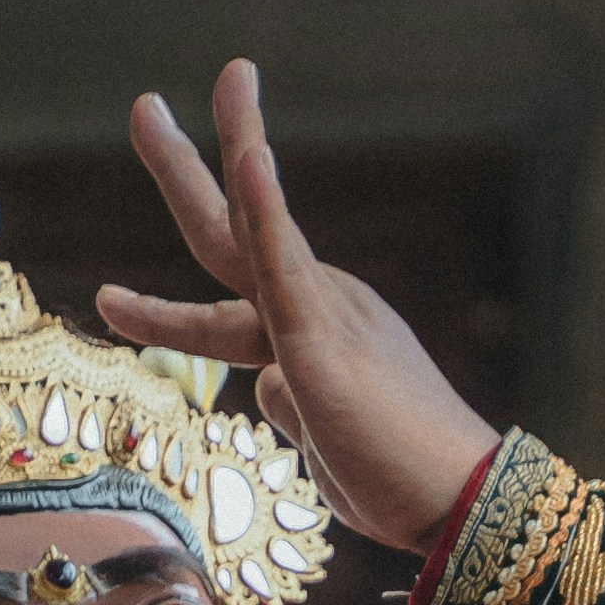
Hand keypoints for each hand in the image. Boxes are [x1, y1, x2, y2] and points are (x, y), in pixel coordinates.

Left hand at [97, 62, 499, 552]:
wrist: (459, 499)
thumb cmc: (398, 479)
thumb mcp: (323, 440)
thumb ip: (289, 403)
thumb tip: (264, 385)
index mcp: (318, 322)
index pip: (245, 265)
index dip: (206, 228)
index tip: (183, 177)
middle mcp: (319, 302)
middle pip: (233, 225)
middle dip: (185, 163)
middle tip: (145, 105)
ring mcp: (321, 315)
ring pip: (242, 231)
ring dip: (191, 168)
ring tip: (146, 107)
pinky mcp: (323, 345)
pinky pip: (283, 269)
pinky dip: (264, 213)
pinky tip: (250, 160)